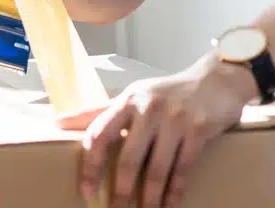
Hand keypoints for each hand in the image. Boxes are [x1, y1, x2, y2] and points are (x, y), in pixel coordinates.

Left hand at [57, 54, 257, 207]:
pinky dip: (174, 192)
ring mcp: (175, 118)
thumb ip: (100, 112)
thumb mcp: (134, 96)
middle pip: (129, 158)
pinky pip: (182, 168)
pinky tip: (169, 206)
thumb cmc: (167, 93)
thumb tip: (58, 122)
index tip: (86, 190)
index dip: (91, 165)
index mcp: (127, 100)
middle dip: (122, 191)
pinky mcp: (198, 129)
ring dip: (150, 198)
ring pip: (157, 168)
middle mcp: (148, 107)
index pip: (100, 133)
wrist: (217, 80)